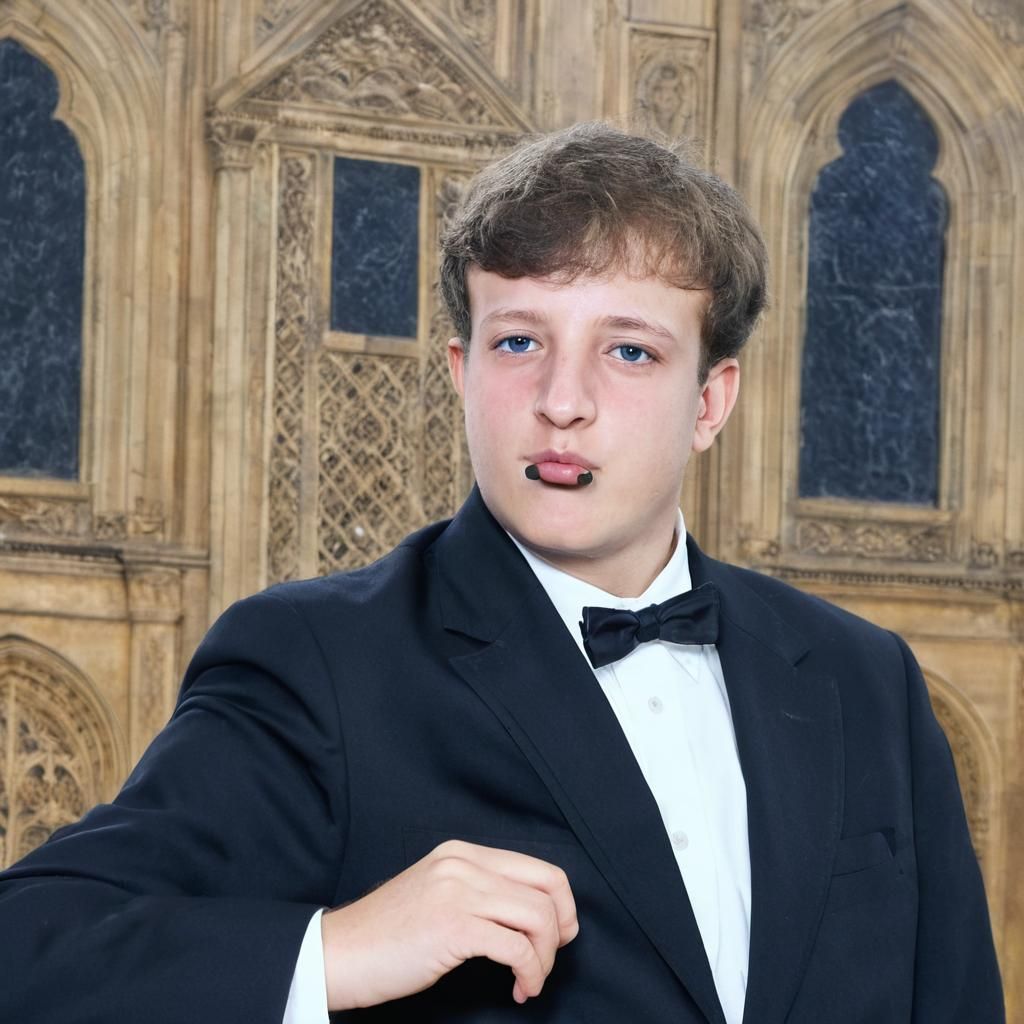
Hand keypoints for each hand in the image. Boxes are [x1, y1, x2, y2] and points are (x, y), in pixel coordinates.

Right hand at [320, 839, 578, 1009]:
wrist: (340, 953)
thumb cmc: (388, 934)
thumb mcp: (438, 892)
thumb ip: (478, 890)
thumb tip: (530, 912)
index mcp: (463, 853)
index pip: (540, 868)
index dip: (562, 904)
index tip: (560, 935)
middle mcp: (464, 864)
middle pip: (547, 889)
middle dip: (561, 930)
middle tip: (549, 961)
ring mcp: (459, 891)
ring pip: (537, 918)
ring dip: (544, 958)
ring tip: (529, 981)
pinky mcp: (453, 926)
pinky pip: (516, 948)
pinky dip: (528, 973)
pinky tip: (517, 989)